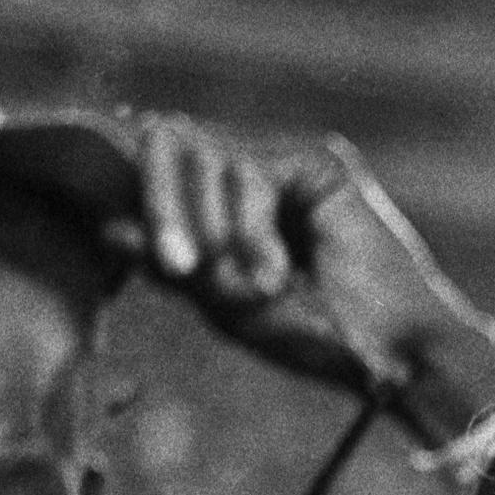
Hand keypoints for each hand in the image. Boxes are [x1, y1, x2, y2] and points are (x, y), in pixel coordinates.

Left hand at [119, 114, 494, 450]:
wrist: (389, 353)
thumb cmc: (313, 339)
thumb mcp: (224, 306)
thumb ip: (172, 267)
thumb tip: (105, 225)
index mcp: (220, 203)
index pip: (155, 167)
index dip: (138, 197)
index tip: (136, 246)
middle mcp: (251, 170)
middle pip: (168, 141)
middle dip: (163, 204)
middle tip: (179, 267)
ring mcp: (285, 161)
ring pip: (203, 157)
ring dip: (216, 233)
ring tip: (255, 288)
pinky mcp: (318, 161)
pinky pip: (248, 172)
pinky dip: (250, 230)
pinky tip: (278, 275)